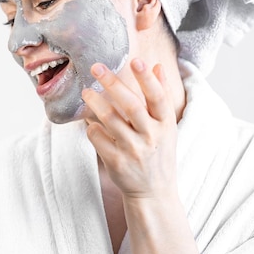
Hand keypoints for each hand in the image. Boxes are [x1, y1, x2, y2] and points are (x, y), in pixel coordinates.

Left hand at [81, 58, 177, 199]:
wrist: (153, 192)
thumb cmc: (158, 152)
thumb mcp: (167, 126)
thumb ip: (161, 96)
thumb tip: (156, 66)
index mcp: (166, 125)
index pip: (158, 98)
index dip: (148, 79)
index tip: (137, 61)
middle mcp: (151, 137)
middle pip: (132, 106)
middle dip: (113, 84)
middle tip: (97, 67)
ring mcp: (133, 151)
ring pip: (110, 120)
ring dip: (96, 102)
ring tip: (86, 91)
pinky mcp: (116, 162)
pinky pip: (98, 138)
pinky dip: (91, 127)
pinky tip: (89, 122)